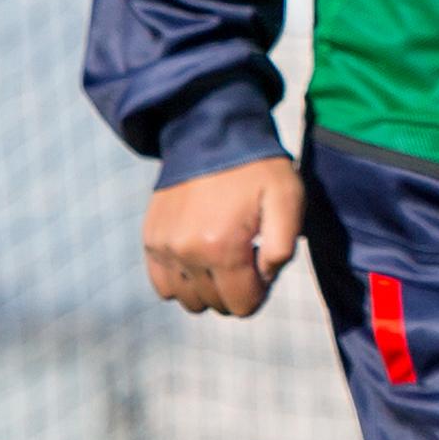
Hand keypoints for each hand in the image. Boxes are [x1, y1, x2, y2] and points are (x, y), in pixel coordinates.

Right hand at [139, 156, 305, 318]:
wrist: (210, 133)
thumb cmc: (256, 168)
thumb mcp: (288, 198)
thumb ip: (283, 246)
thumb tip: (265, 277)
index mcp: (221, 248)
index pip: (243, 306)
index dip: (260, 292)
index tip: (263, 264)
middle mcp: (187, 252)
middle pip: (217, 305)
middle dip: (237, 288)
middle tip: (246, 254)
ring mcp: (164, 247)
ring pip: (189, 300)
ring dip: (209, 288)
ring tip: (222, 256)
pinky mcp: (151, 239)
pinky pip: (163, 286)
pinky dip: (182, 281)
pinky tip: (198, 259)